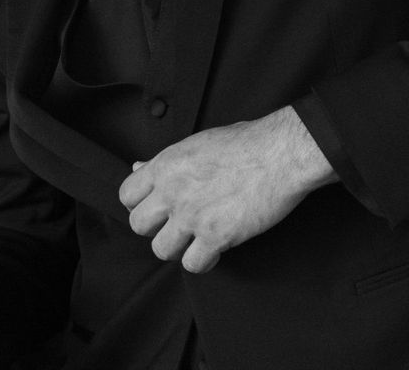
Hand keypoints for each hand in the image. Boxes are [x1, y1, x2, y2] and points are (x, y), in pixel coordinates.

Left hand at [118, 107, 334, 272]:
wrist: (281, 154)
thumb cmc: (248, 143)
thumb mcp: (199, 142)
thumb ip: (166, 161)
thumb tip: (140, 167)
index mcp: (166, 165)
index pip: (127, 195)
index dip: (139, 204)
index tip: (155, 208)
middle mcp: (173, 191)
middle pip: (139, 226)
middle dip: (156, 228)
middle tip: (176, 225)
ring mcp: (192, 216)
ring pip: (161, 249)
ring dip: (178, 248)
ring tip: (196, 239)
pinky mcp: (216, 236)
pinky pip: (193, 265)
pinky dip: (203, 261)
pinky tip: (215, 249)